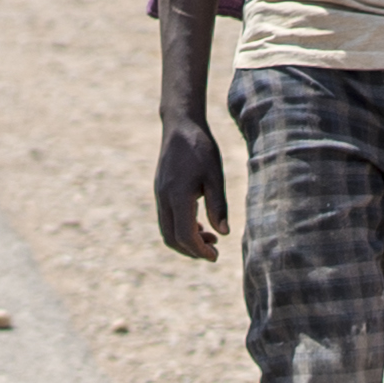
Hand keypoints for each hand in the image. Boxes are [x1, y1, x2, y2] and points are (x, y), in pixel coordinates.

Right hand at [154, 118, 226, 259]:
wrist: (179, 126)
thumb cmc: (201, 148)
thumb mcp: (215, 176)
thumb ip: (218, 206)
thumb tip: (224, 233)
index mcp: (178, 196)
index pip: (185, 235)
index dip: (200, 250)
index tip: (216, 256)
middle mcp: (164, 199)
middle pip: (172, 239)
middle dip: (192, 250)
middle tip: (213, 251)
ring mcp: (159, 195)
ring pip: (167, 230)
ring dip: (186, 240)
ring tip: (210, 237)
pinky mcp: (160, 191)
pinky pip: (166, 219)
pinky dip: (180, 228)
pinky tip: (199, 224)